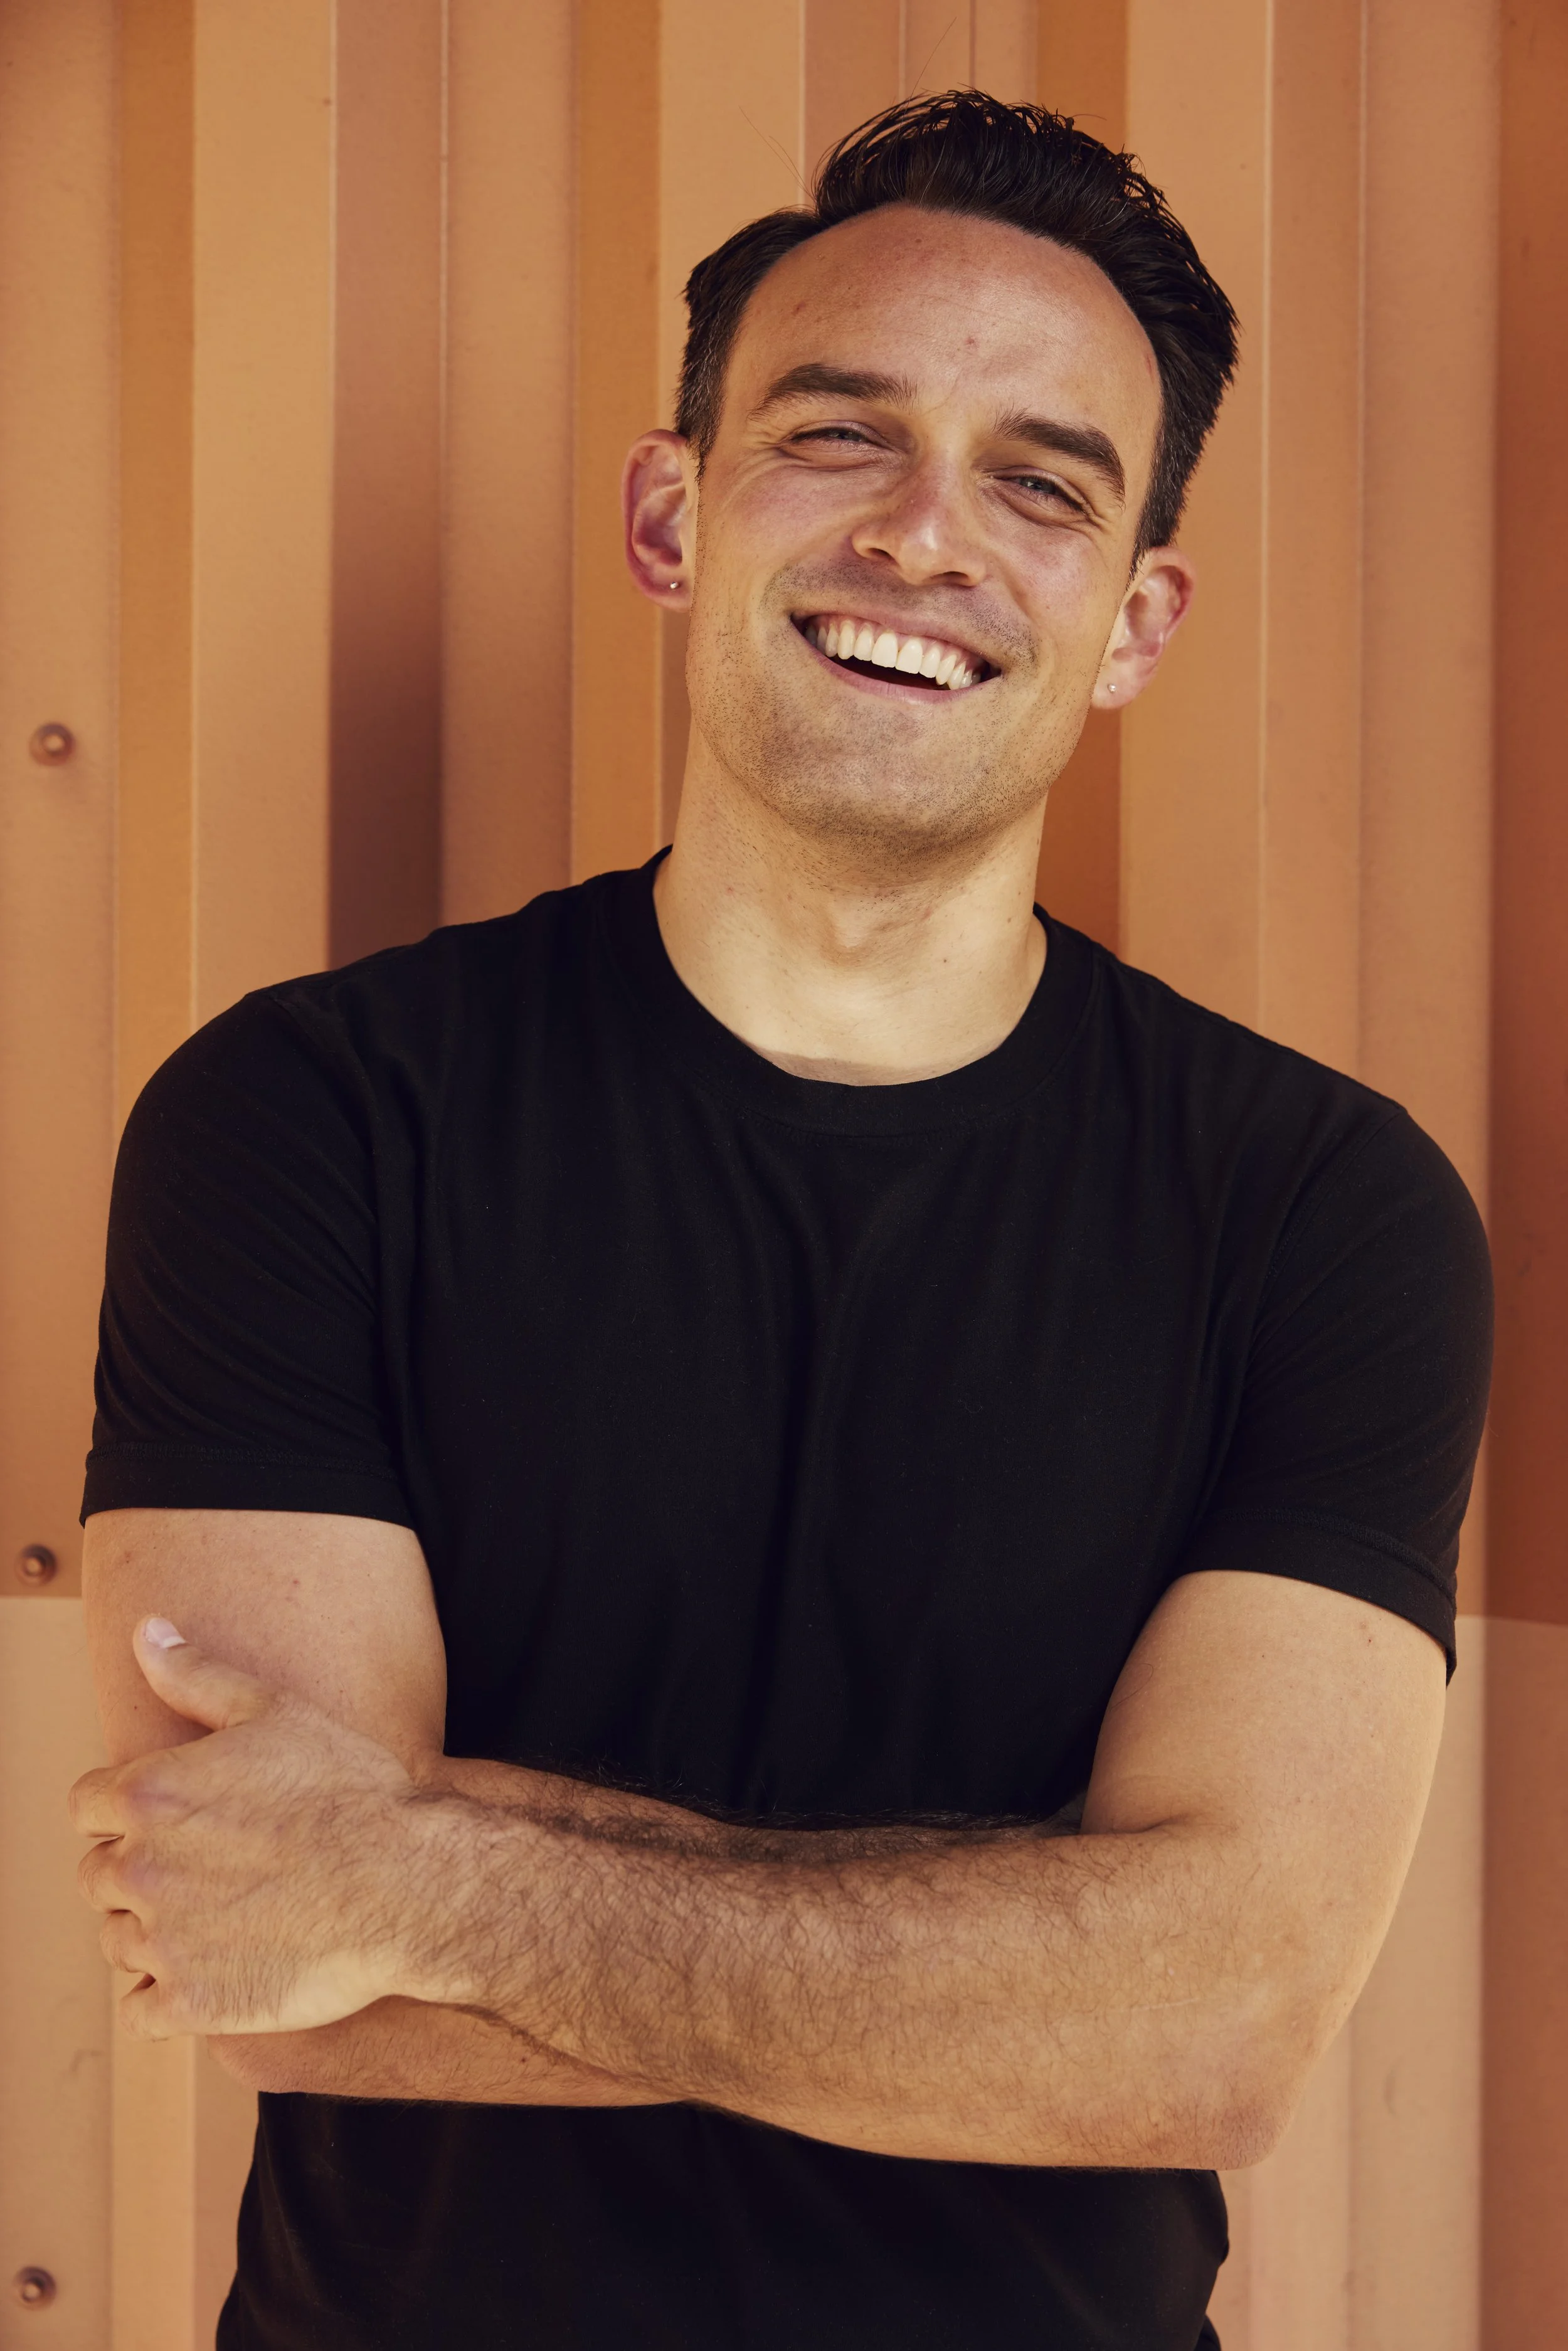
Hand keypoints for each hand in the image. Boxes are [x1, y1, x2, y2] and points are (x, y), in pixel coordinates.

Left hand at [70, 1619, 439, 2039]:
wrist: (409, 1882)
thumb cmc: (350, 1788)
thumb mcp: (275, 1710)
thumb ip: (195, 1675)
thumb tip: (145, 1631)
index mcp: (148, 1794)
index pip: (87, 1806)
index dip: (129, 1809)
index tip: (181, 1818)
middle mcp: (140, 1869)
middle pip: (98, 1876)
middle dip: (140, 1871)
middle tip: (212, 1868)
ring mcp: (163, 1942)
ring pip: (118, 1941)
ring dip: (154, 1932)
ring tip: (223, 1916)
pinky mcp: (191, 2004)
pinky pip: (140, 2011)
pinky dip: (165, 1998)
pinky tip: (215, 1971)